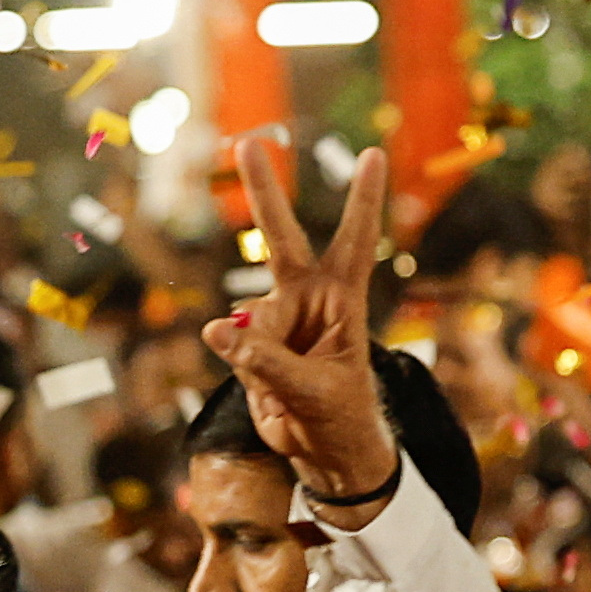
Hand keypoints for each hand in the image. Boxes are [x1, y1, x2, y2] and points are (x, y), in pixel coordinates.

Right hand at [202, 136, 398, 510]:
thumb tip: (218, 331)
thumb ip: (267, 362)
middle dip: (264, 192)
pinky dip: (245, 370)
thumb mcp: (313, 392)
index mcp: (342, 301)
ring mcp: (276, 318)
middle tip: (248, 142)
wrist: (324, 449)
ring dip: (260, 359)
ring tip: (288, 388)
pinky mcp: (249, 341)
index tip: (372, 153)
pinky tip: (268, 389)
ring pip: (248, 322)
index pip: (354, 241)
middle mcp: (307, 299)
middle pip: (280, 238)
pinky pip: (232, 346)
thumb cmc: (338, 416)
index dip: (362, 199)